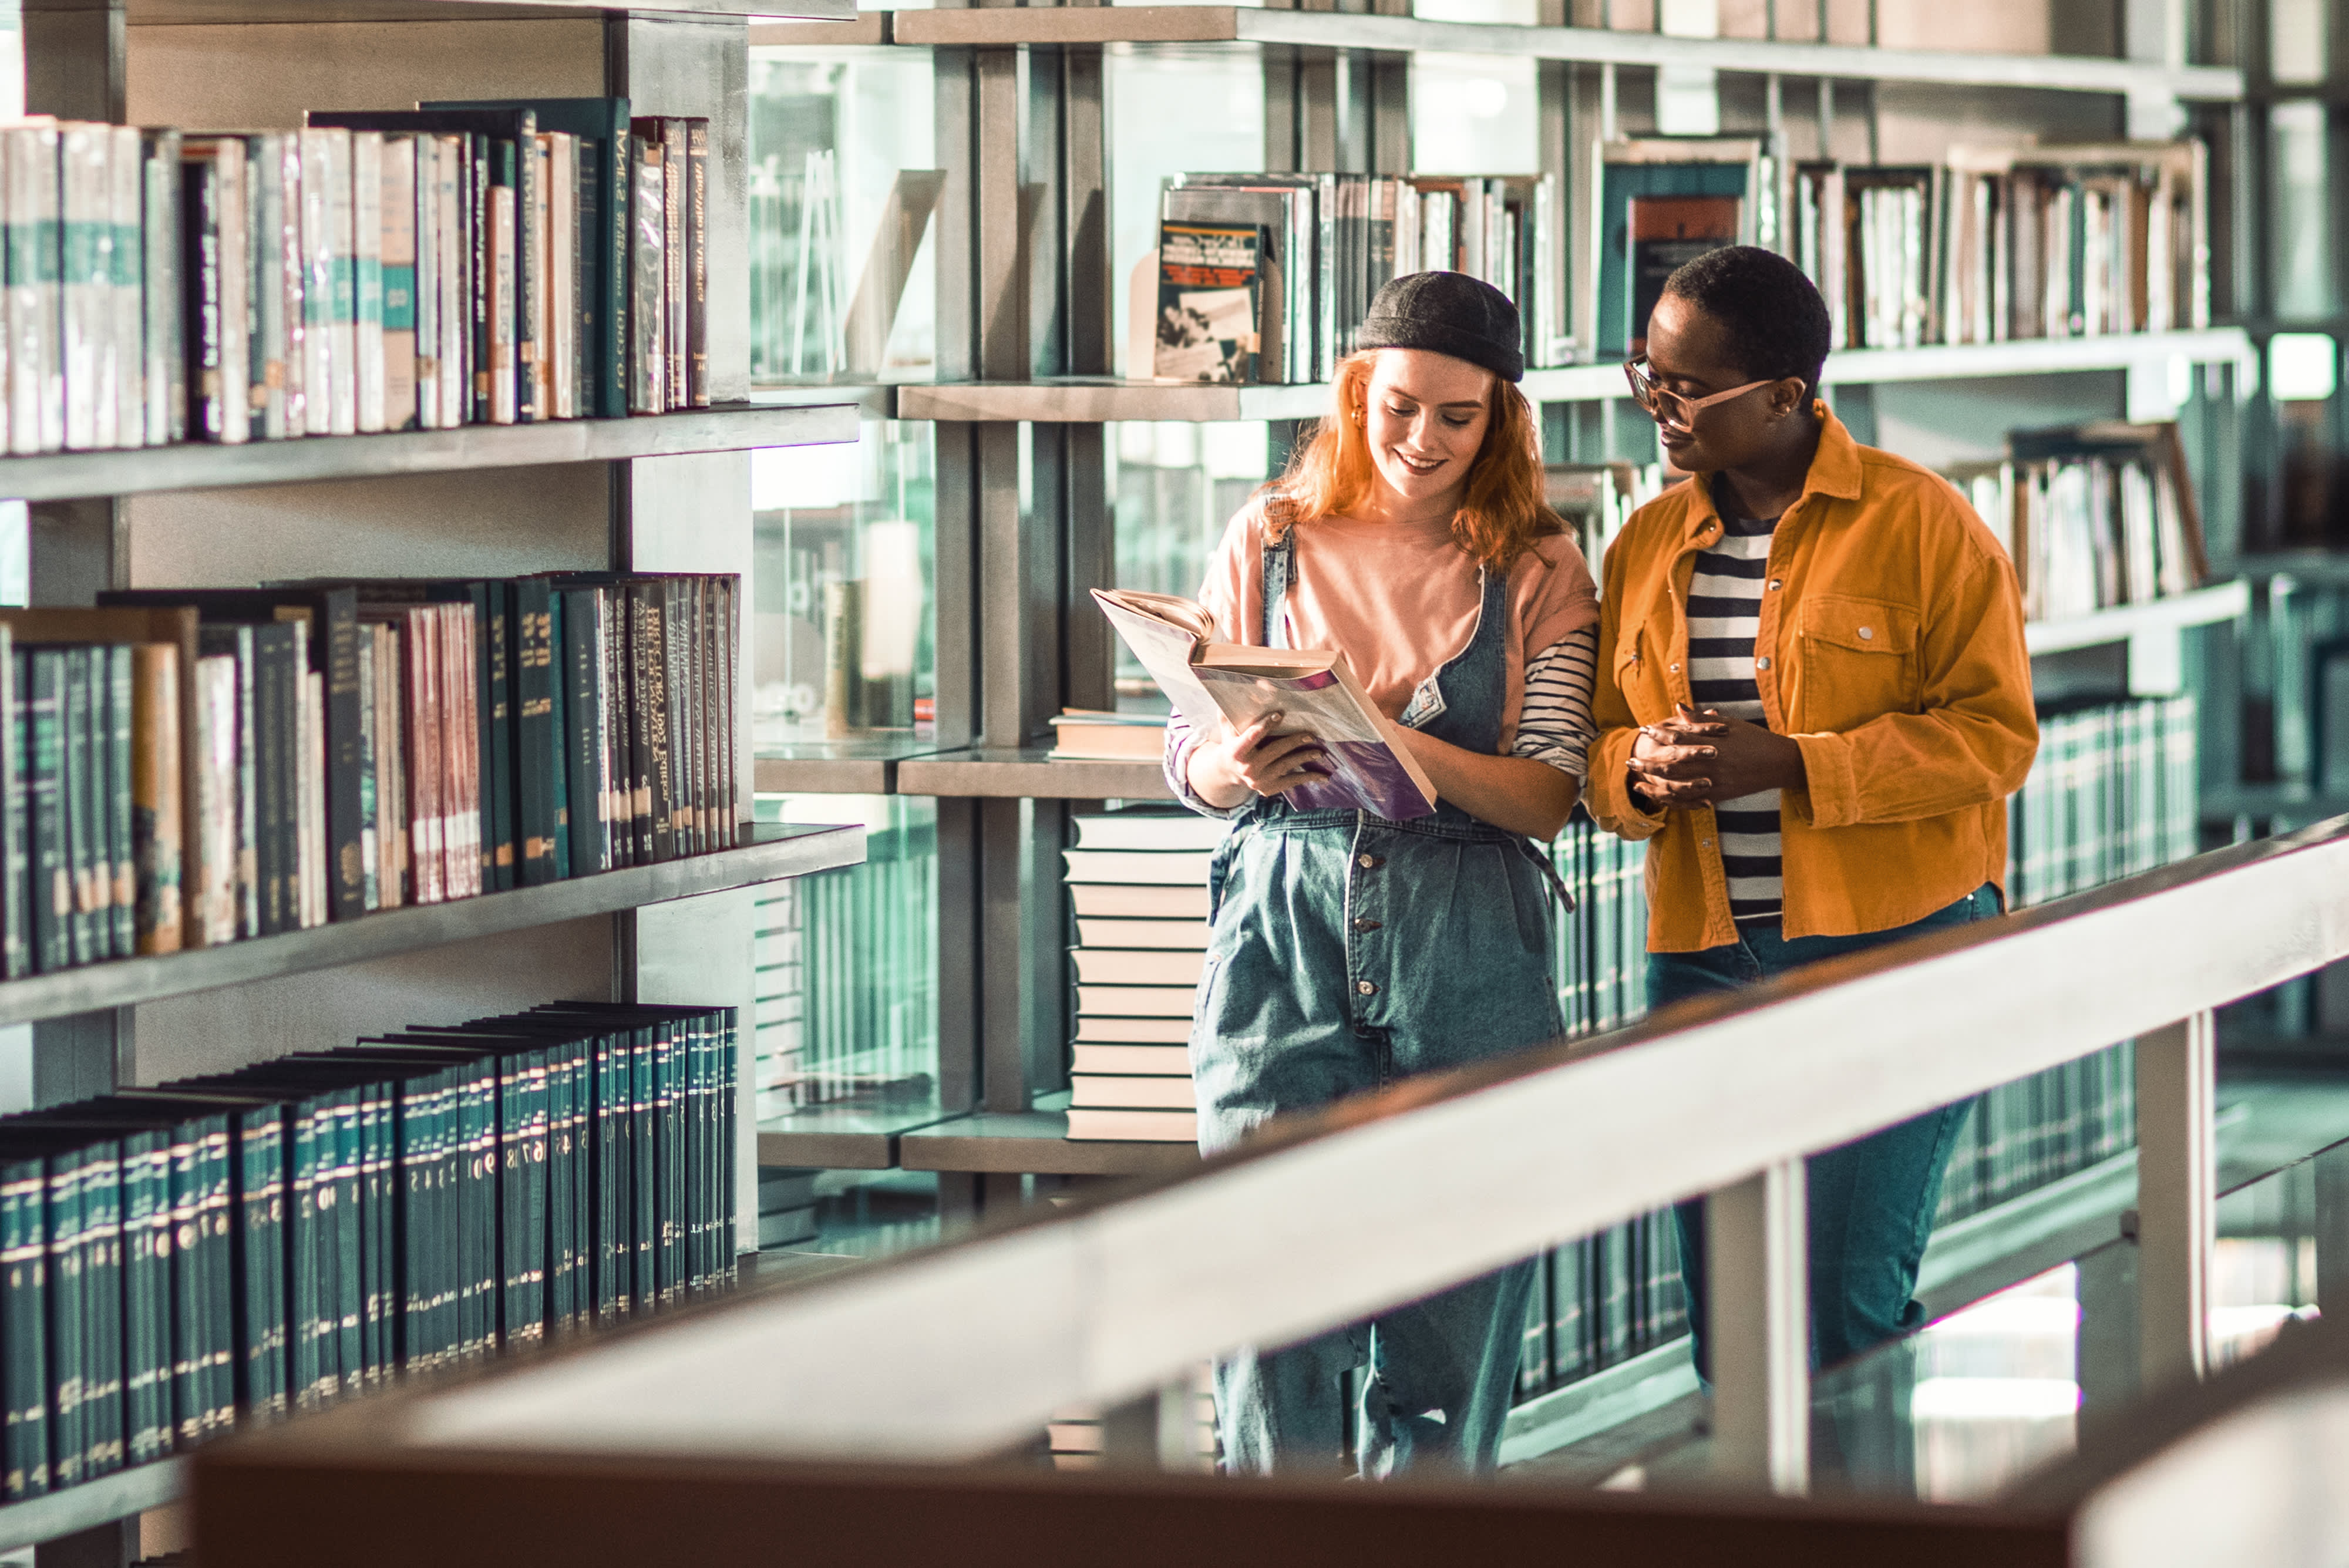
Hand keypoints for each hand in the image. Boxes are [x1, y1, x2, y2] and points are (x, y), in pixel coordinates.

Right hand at [1187, 712, 1330, 808]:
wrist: (1228, 772)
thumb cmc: (1232, 742)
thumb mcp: (1227, 728)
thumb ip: (1230, 711)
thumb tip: (1242, 687)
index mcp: (1236, 751)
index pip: (1252, 735)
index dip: (1266, 725)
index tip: (1280, 714)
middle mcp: (1247, 768)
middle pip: (1275, 751)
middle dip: (1294, 742)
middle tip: (1311, 735)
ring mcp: (1259, 780)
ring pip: (1286, 766)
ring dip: (1304, 758)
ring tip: (1320, 752)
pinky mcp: (1268, 788)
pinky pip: (1291, 781)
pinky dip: (1307, 778)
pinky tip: (1323, 776)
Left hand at [1627, 703, 1806, 807]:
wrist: (1778, 763)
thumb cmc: (1754, 739)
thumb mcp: (1729, 724)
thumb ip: (1701, 720)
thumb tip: (1677, 707)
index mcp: (1712, 741)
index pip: (1678, 736)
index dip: (1658, 733)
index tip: (1643, 729)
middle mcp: (1710, 762)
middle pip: (1671, 763)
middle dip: (1648, 762)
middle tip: (1630, 759)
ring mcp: (1713, 781)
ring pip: (1677, 786)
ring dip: (1654, 784)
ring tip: (1636, 782)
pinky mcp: (1718, 795)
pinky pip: (1689, 801)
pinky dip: (1671, 801)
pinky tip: (1658, 799)